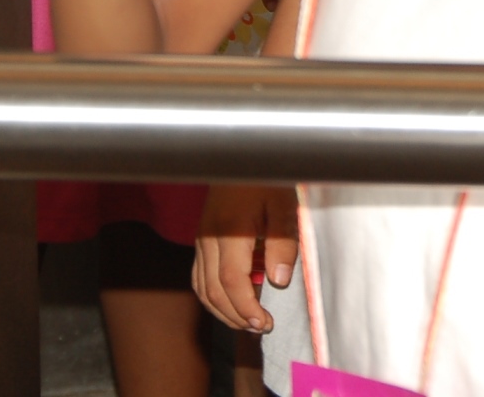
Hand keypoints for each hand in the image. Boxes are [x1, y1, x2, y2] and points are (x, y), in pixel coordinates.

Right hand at [193, 184, 297, 332]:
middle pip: (214, 291)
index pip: (232, 283)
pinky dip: (214, 296)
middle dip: (236, 316)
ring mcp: (201, 240)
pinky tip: (234, 301)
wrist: (241, 156)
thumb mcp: (283, 206)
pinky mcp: (202, 240)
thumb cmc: (265, 178)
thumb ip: (283, 244)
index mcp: (229, 231)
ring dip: (223, 310)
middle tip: (261, 327)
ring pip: (202, 288)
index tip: (266, 322)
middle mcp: (208, 239)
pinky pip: (200, 277)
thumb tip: (279, 281)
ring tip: (248, 321)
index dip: (247, 308)